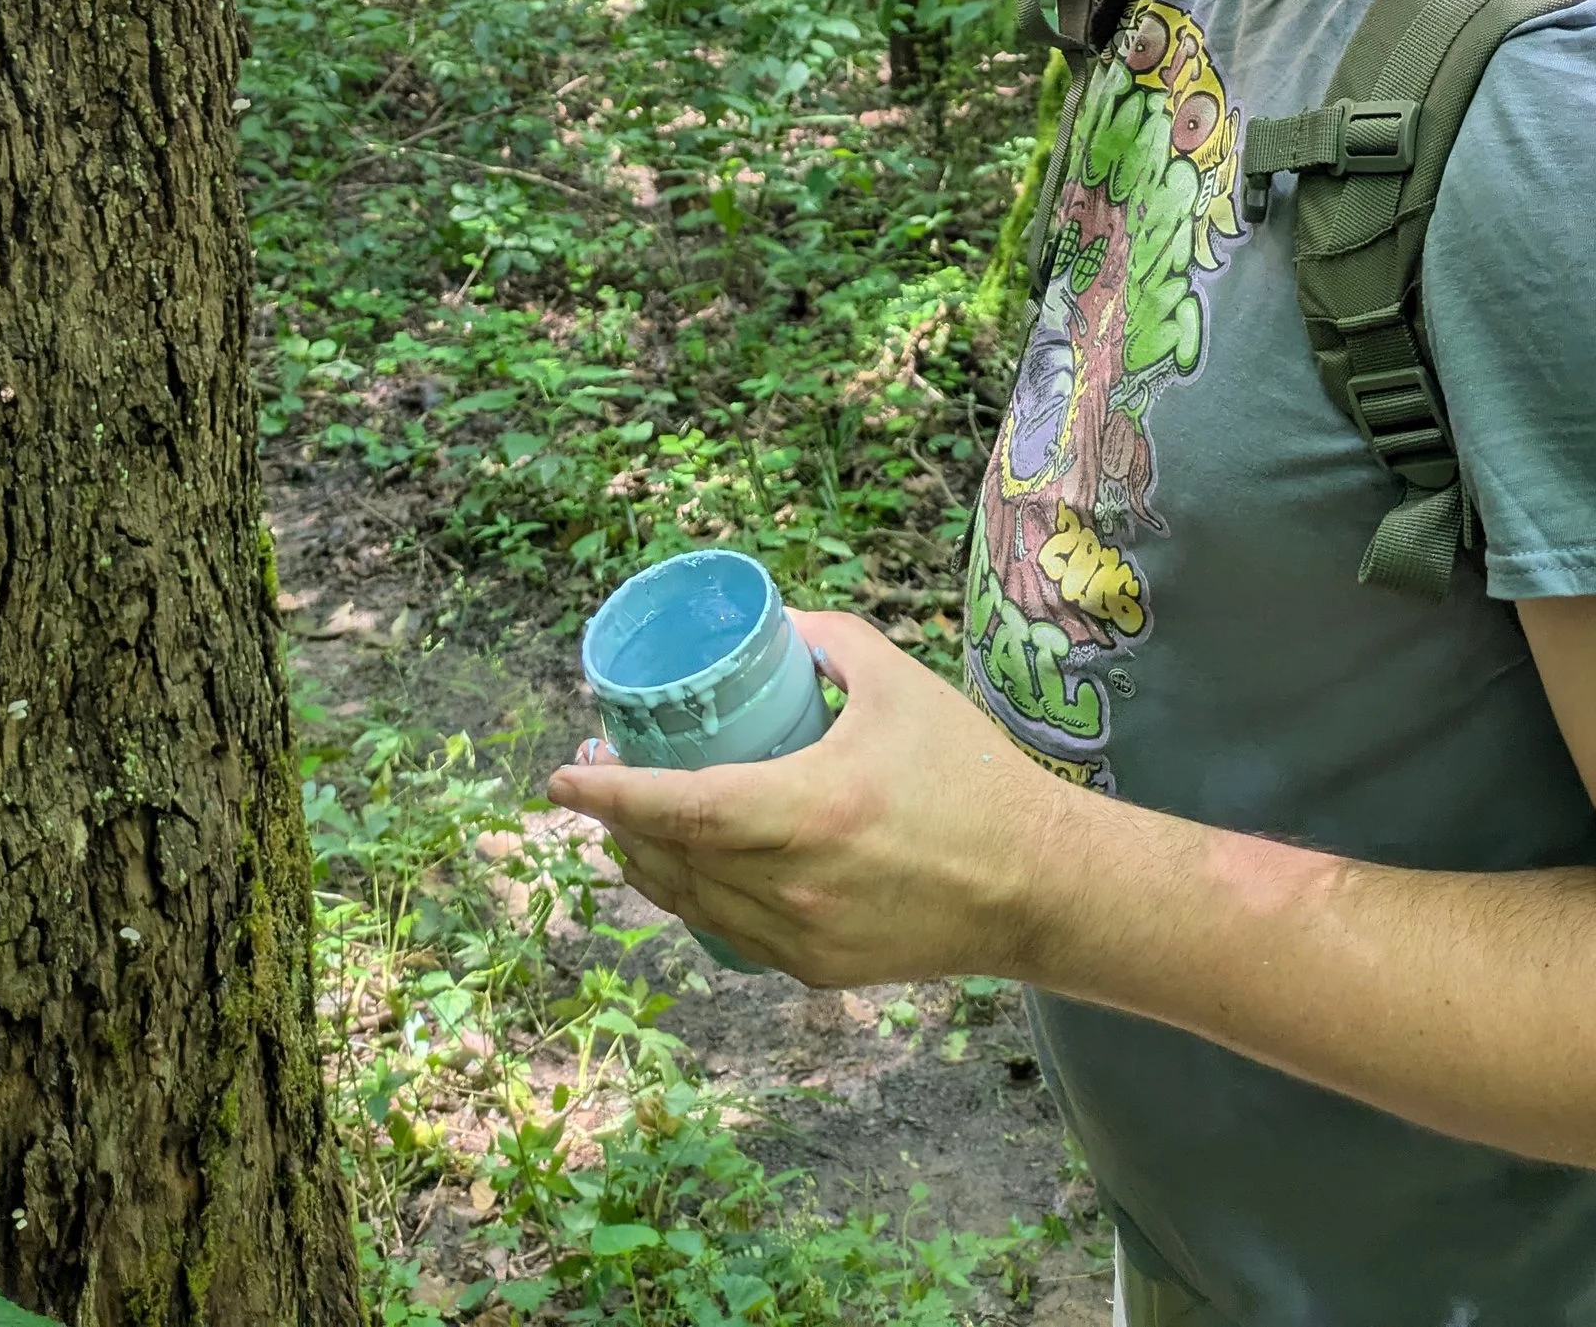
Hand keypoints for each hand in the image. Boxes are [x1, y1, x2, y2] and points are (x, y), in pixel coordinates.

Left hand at [546, 610, 1081, 985]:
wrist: (1034, 884)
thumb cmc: (969, 774)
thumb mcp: (897, 682)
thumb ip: (827, 641)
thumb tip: (772, 627)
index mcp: (810, 811)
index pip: (679, 808)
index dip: (610, 795)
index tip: (561, 776)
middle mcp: (794, 886)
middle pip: (671, 859)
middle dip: (618, 821)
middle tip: (596, 777)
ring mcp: (802, 939)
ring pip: (691, 904)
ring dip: (647, 862)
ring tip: (627, 820)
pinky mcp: (817, 970)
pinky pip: (728, 932)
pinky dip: (695, 897)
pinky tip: (688, 867)